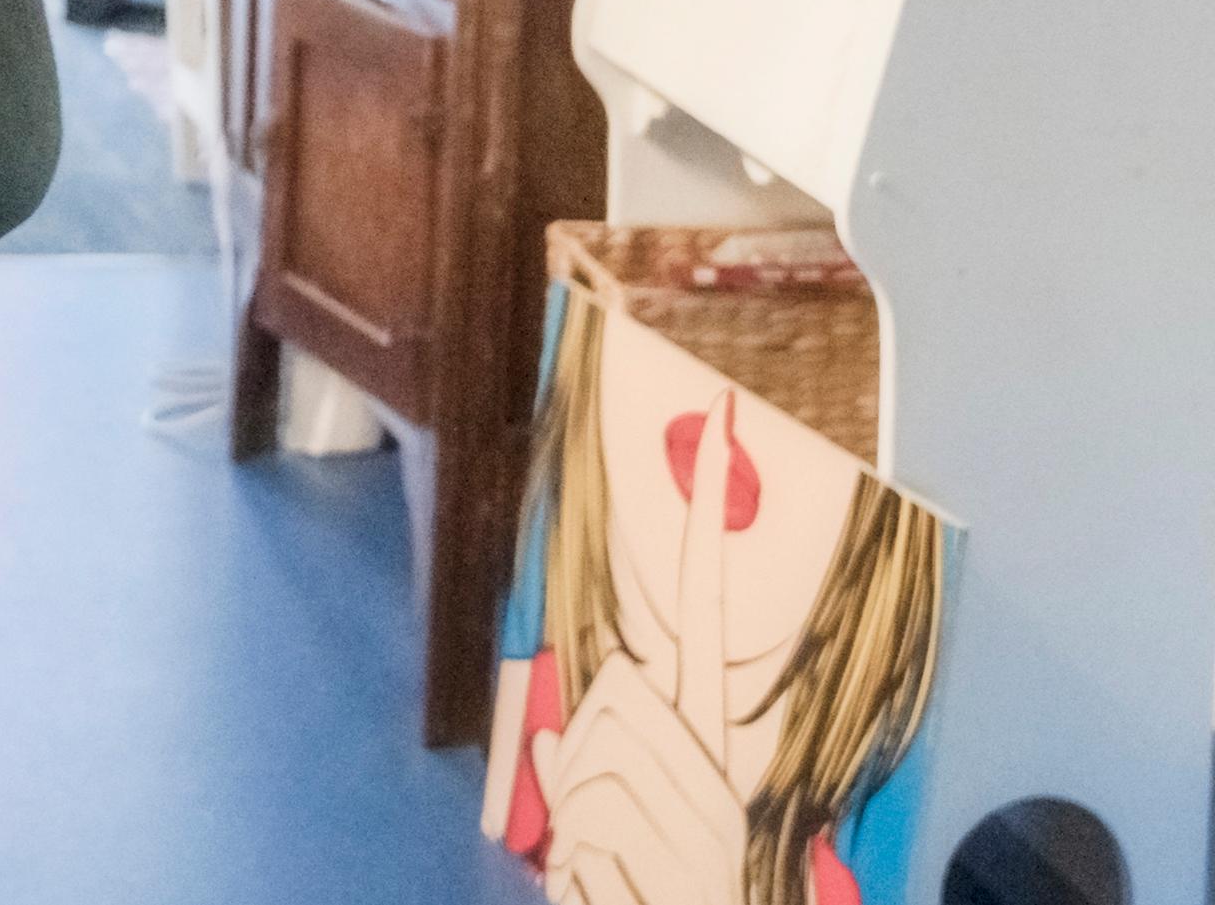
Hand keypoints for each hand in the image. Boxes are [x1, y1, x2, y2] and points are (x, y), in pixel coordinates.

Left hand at [533, 389, 746, 904]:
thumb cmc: (672, 887)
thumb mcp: (647, 819)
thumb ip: (590, 761)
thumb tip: (559, 732)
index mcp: (712, 742)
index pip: (714, 607)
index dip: (706, 518)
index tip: (716, 417)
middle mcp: (714, 757)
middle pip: (611, 697)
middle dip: (591, 762)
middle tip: (628, 830)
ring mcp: (695, 803)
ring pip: (590, 754)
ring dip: (588, 821)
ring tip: (631, 865)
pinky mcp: (665, 840)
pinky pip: (583, 818)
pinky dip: (585, 864)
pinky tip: (621, 888)